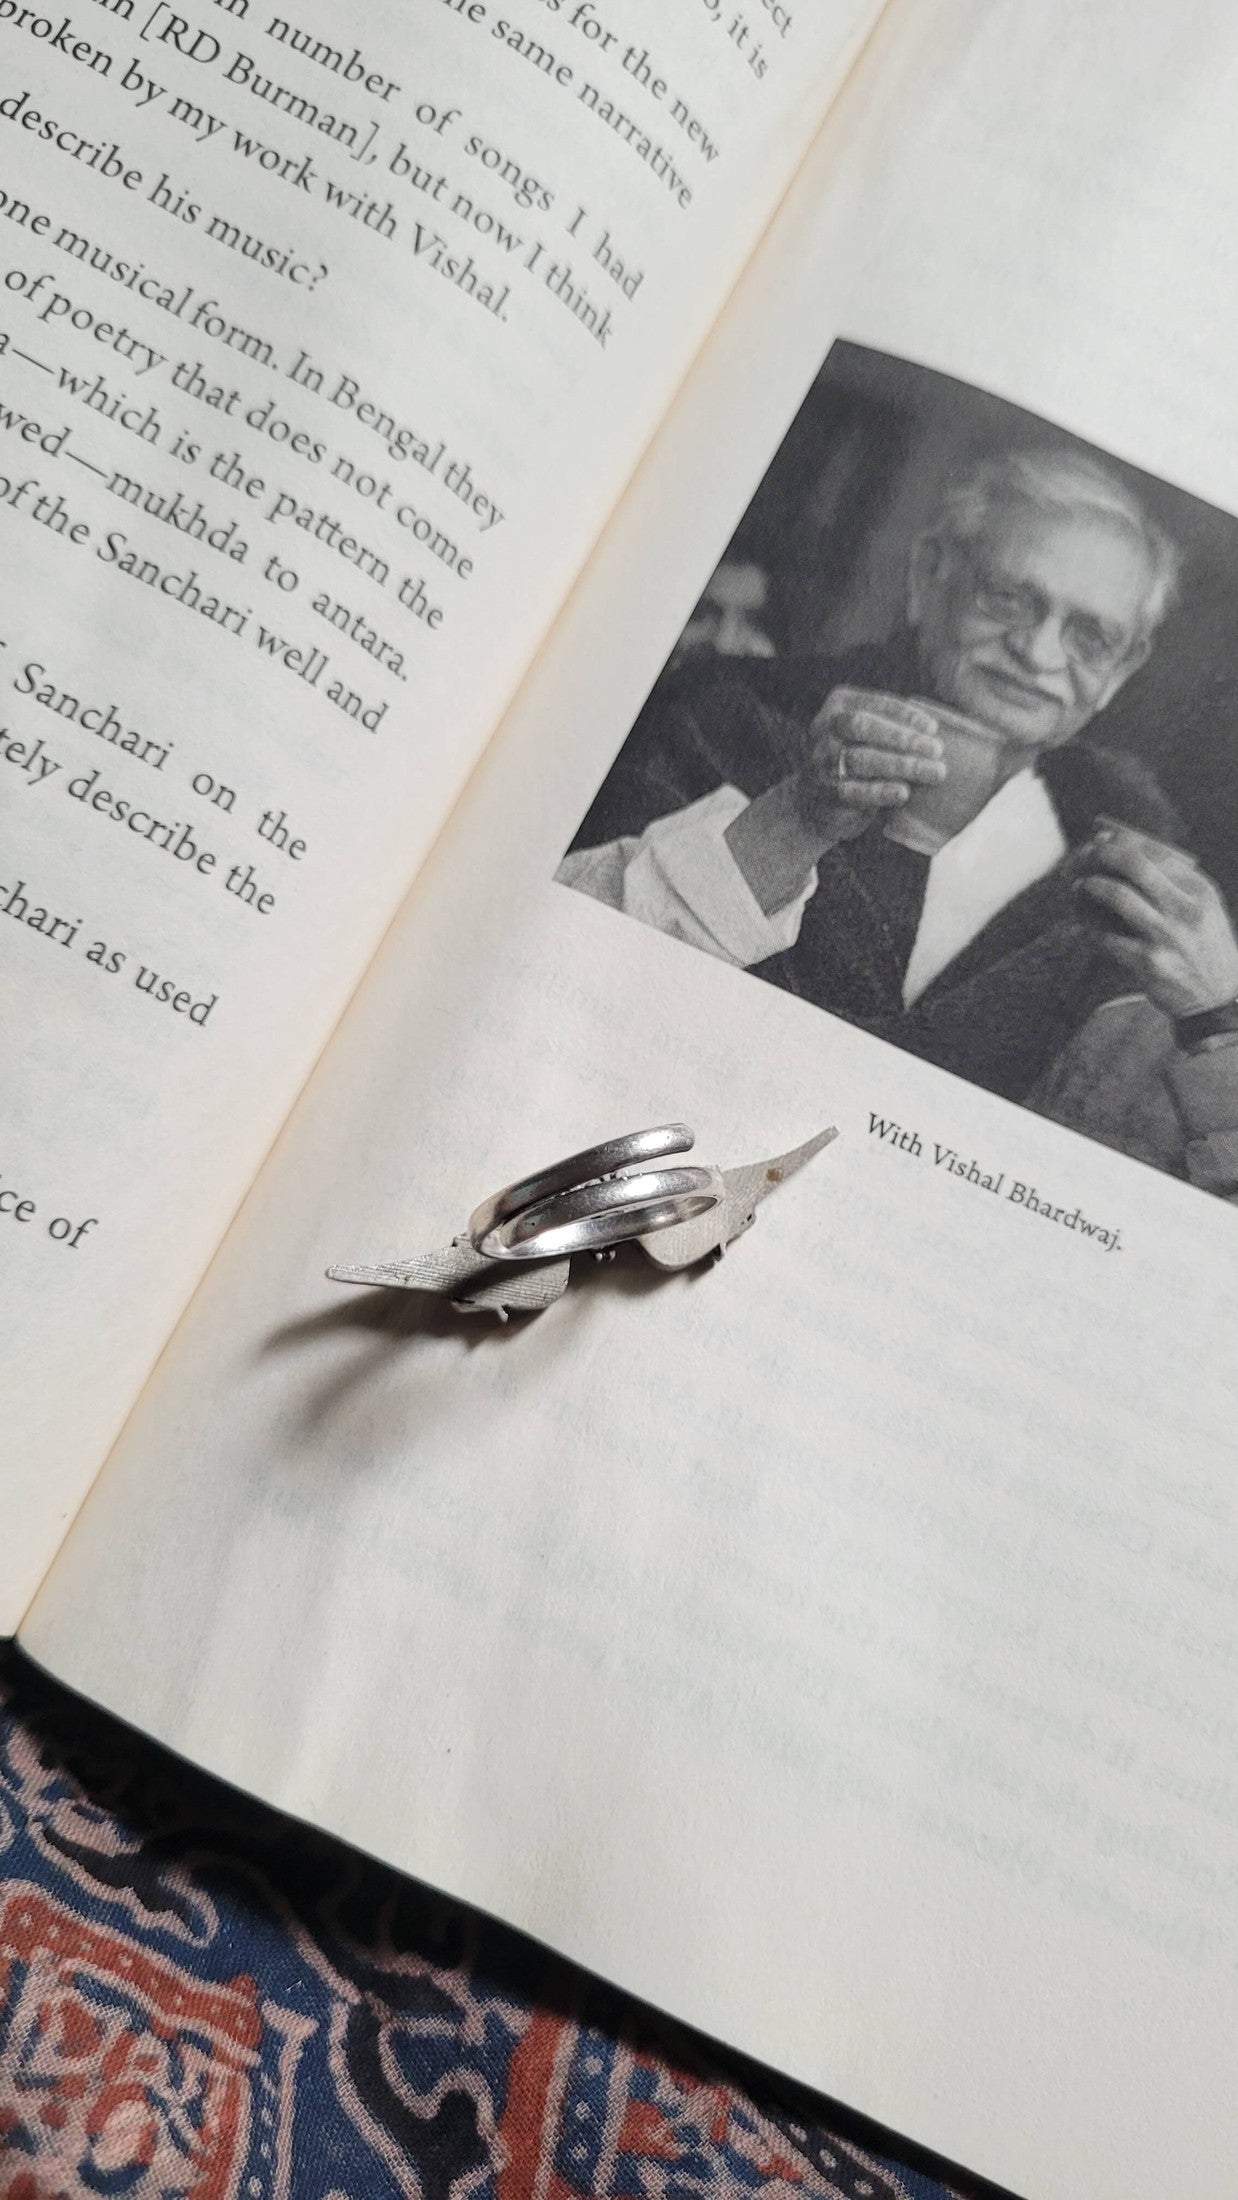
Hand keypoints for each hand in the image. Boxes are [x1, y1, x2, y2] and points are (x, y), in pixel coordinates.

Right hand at [724, 687, 945, 916]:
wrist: (814, 804)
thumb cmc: (856, 763)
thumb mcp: (868, 736)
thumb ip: (892, 728)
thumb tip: (937, 734)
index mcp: (838, 706)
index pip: (873, 704)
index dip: (905, 715)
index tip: (933, 728)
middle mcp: (822, 729)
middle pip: (864, 726)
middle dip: (903, 738)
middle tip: (937, 751)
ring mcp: (819, 761)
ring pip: (862, 758)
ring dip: (903, 765)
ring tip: (934, 772)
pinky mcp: (822, 793)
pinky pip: (853, 791)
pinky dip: (881, 791)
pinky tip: (904, 793)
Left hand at [1074, 821, 1237, 1017]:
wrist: (1217, 999)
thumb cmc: (1204, 949)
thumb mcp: (1204, 910)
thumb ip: (1175, 884)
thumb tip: (1125, 854)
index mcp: (1201, 892)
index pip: (1157, 853)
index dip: (1123, 843)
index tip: (1102, 841)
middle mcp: (1185, 910)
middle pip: (1136, 865)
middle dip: (1103, 855)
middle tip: (1084, 856)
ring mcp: (1167, 936)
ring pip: (1118, 896)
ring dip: (1091, 886)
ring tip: (1079, 886)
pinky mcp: (1148, 963)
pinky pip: (1107, 938)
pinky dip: (1089, 929)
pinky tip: (1082, 927)